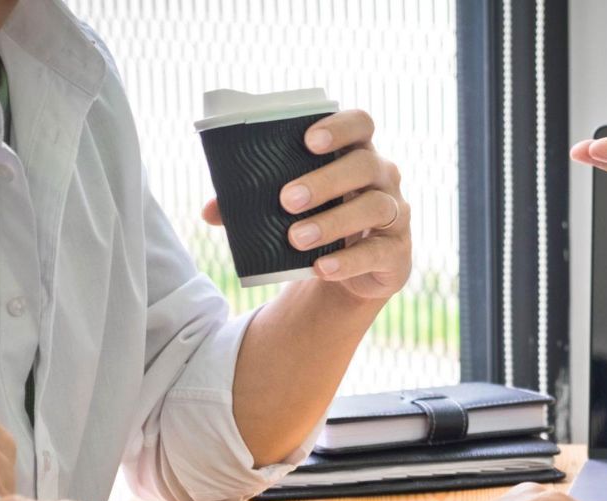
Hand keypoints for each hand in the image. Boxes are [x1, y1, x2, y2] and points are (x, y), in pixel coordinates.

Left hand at [202, 109, 411, 299]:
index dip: (339, 127)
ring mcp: (396, 214)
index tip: (308, 141)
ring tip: (295, 238)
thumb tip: (209, 211)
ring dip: (332, 222)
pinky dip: (347, 261)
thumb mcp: (292, 207)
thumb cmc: (320, 221)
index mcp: (357, 152)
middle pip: (365, 165)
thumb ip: (254, 202)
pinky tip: (320, 267)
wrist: (351, 272)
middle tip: (285, 200)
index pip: (361, 123)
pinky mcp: (397, 253)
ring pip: (375, 208)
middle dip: (325, 180)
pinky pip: (376, 253)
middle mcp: (384, 177)